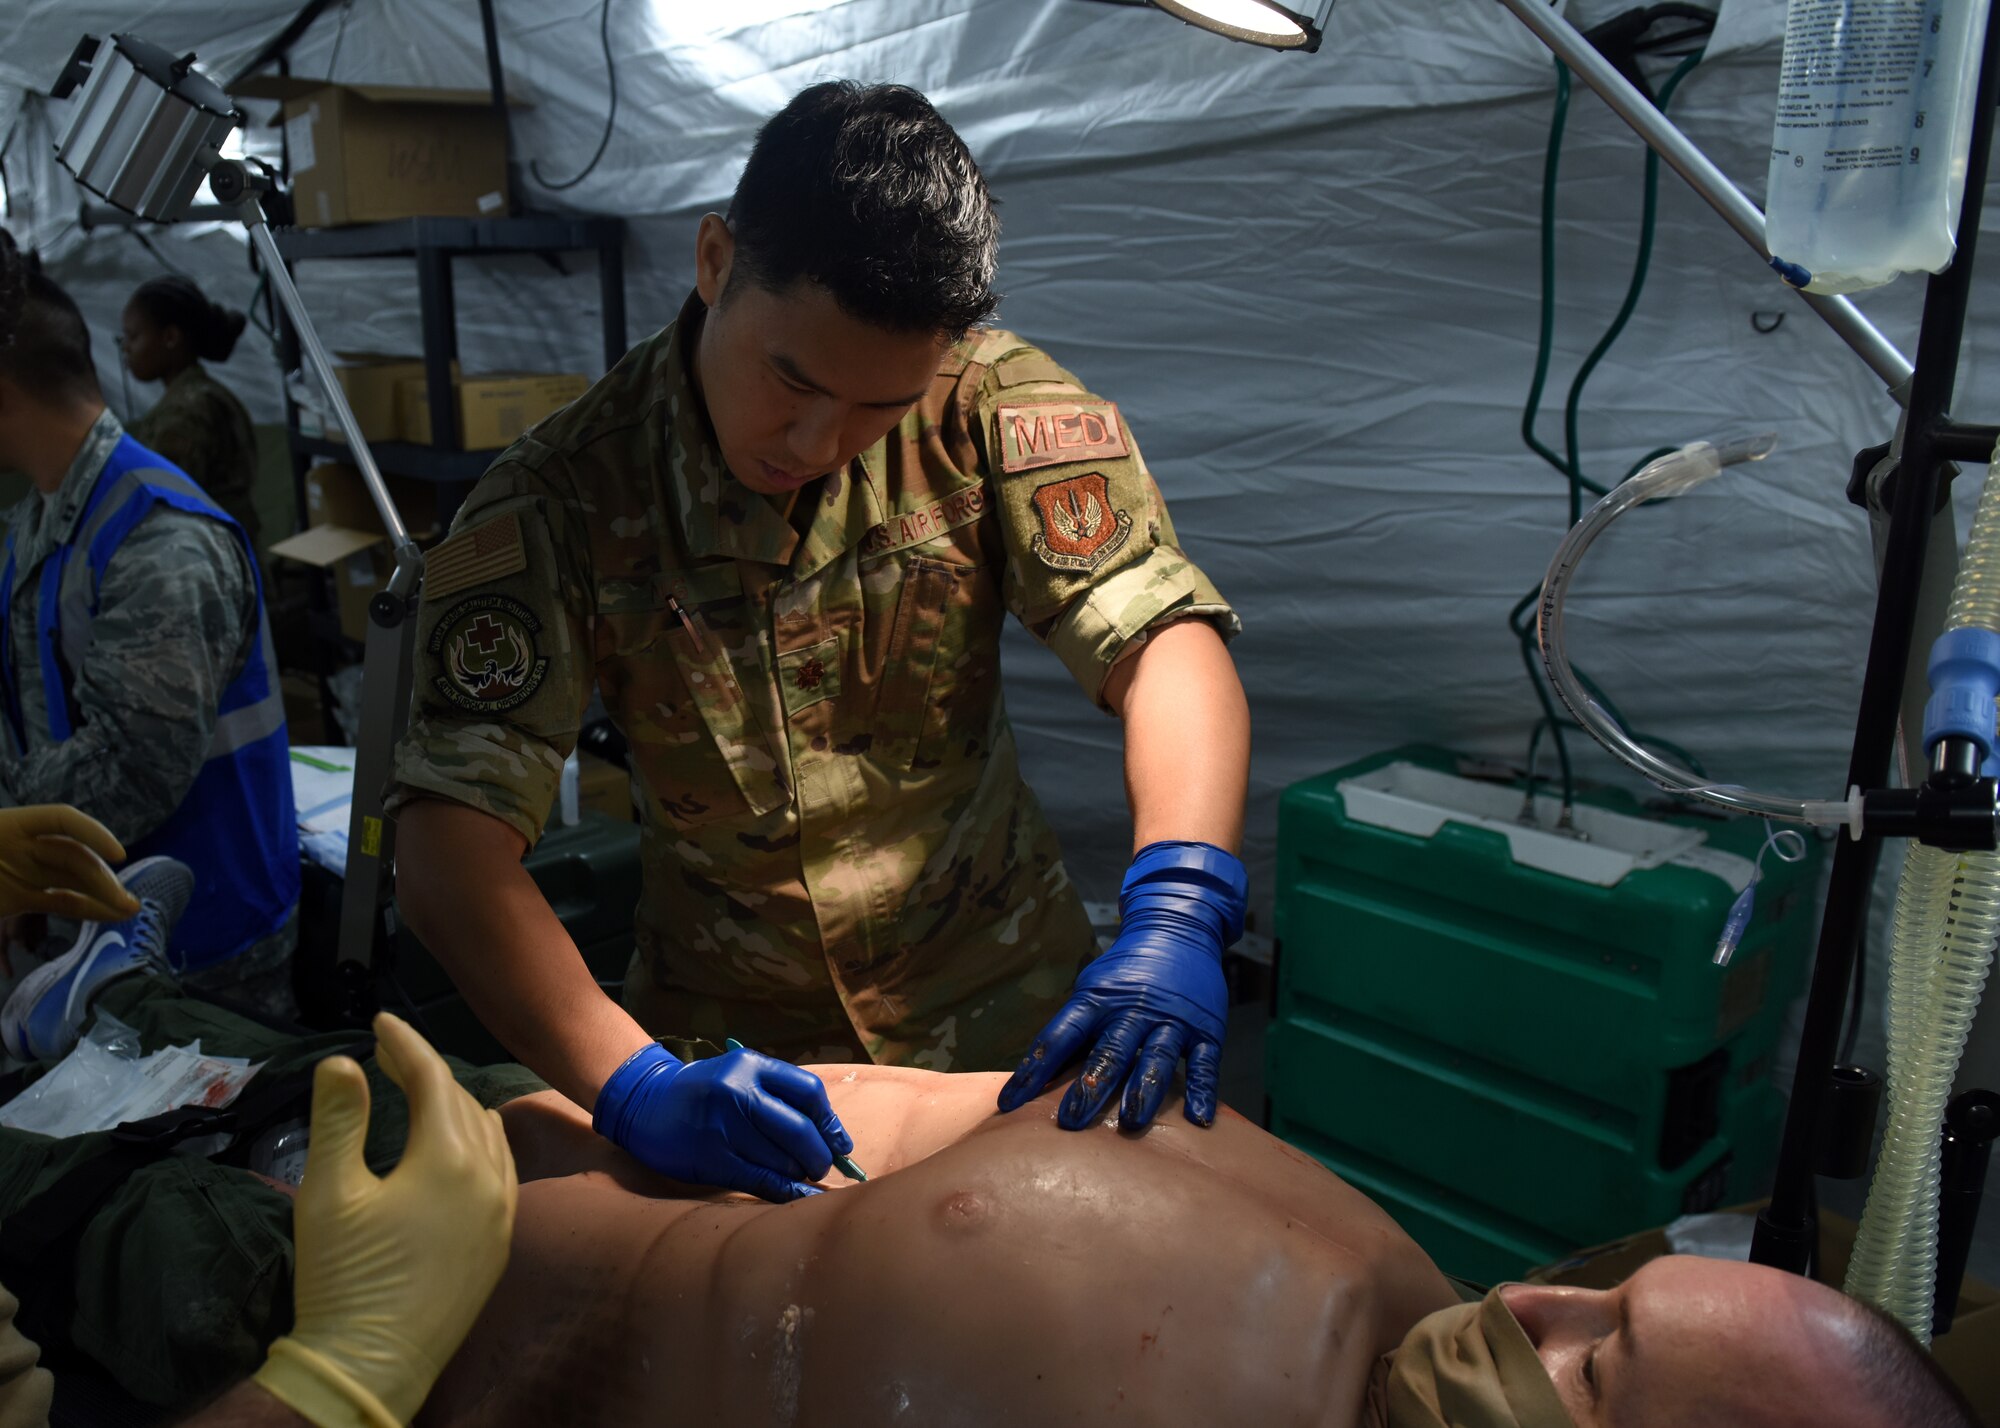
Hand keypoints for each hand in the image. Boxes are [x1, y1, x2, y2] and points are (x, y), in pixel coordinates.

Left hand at [0, 805, 139, 923]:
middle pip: (74, 855)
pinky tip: (110, 915)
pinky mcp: (23, 898)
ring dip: (104, 894)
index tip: (119, 856)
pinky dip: (87, 908)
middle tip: (128, 902)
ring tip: (130, 909)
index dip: (93, 833)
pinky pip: (61, 901)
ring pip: (73, 880)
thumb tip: (60, 852)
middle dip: (103, 878)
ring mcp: (25, 873)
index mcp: (9, 827)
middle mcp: (24, 846)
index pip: (61, 819)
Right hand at [253, 1012, 517, 1427]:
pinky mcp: (500, 1243)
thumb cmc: (344, 1277)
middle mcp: (490, 1178)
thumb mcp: (328, 1192)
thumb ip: (338, 1120)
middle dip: (426, 1072)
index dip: (405, 1044)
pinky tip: (453, 1146)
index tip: (379, 1022)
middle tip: (387, 1056)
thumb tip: (343, 1061)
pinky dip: (477, 1144)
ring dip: (455, 1107)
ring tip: (417, 1093)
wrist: (371, 1365)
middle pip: (462, 1102)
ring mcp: (503, 1212)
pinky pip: (501, 1171)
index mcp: (449, 1158)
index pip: (433, 1079)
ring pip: (488, 1135)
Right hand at [593, 1042, 852, 1201]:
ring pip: (782, 1160)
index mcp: (751, 1065)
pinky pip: (761, 1181)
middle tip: (823, 1166)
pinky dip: (787, 1192)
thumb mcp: (741, 1074)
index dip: (831, 1123)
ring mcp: (723, 1127)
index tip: (841, 1143)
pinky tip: (800, 1195)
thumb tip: (833, 1138)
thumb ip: (781, 1096)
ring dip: (799, 1173)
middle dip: (821, 1155)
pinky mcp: (711, 1159)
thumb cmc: (706, 1092)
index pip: (809, 1092)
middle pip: (801, 1130)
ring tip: (800, 1175)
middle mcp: (738, 1093)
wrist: (646, 1105)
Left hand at [998, 841, 1247, 1130]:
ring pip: (1158, 1057)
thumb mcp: (1093, 989)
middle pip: (1110, 1051)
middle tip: (1072, 1121)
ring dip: (1144, 1090)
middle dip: (1091, 1087)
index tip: (1010, 1103)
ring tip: (1133, 1122)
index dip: (1034, 1069)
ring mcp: (1173, 1020)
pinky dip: (1203, 1090)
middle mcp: (1134, 1010)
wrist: (1178, 931)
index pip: (1060, 1036)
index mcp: (1098, 1000)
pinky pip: (1206, 1064)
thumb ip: (1074, 1031)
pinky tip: (1199, 1118)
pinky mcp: (1207, 1030)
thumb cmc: (1126, 973)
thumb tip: (1036, 1080)